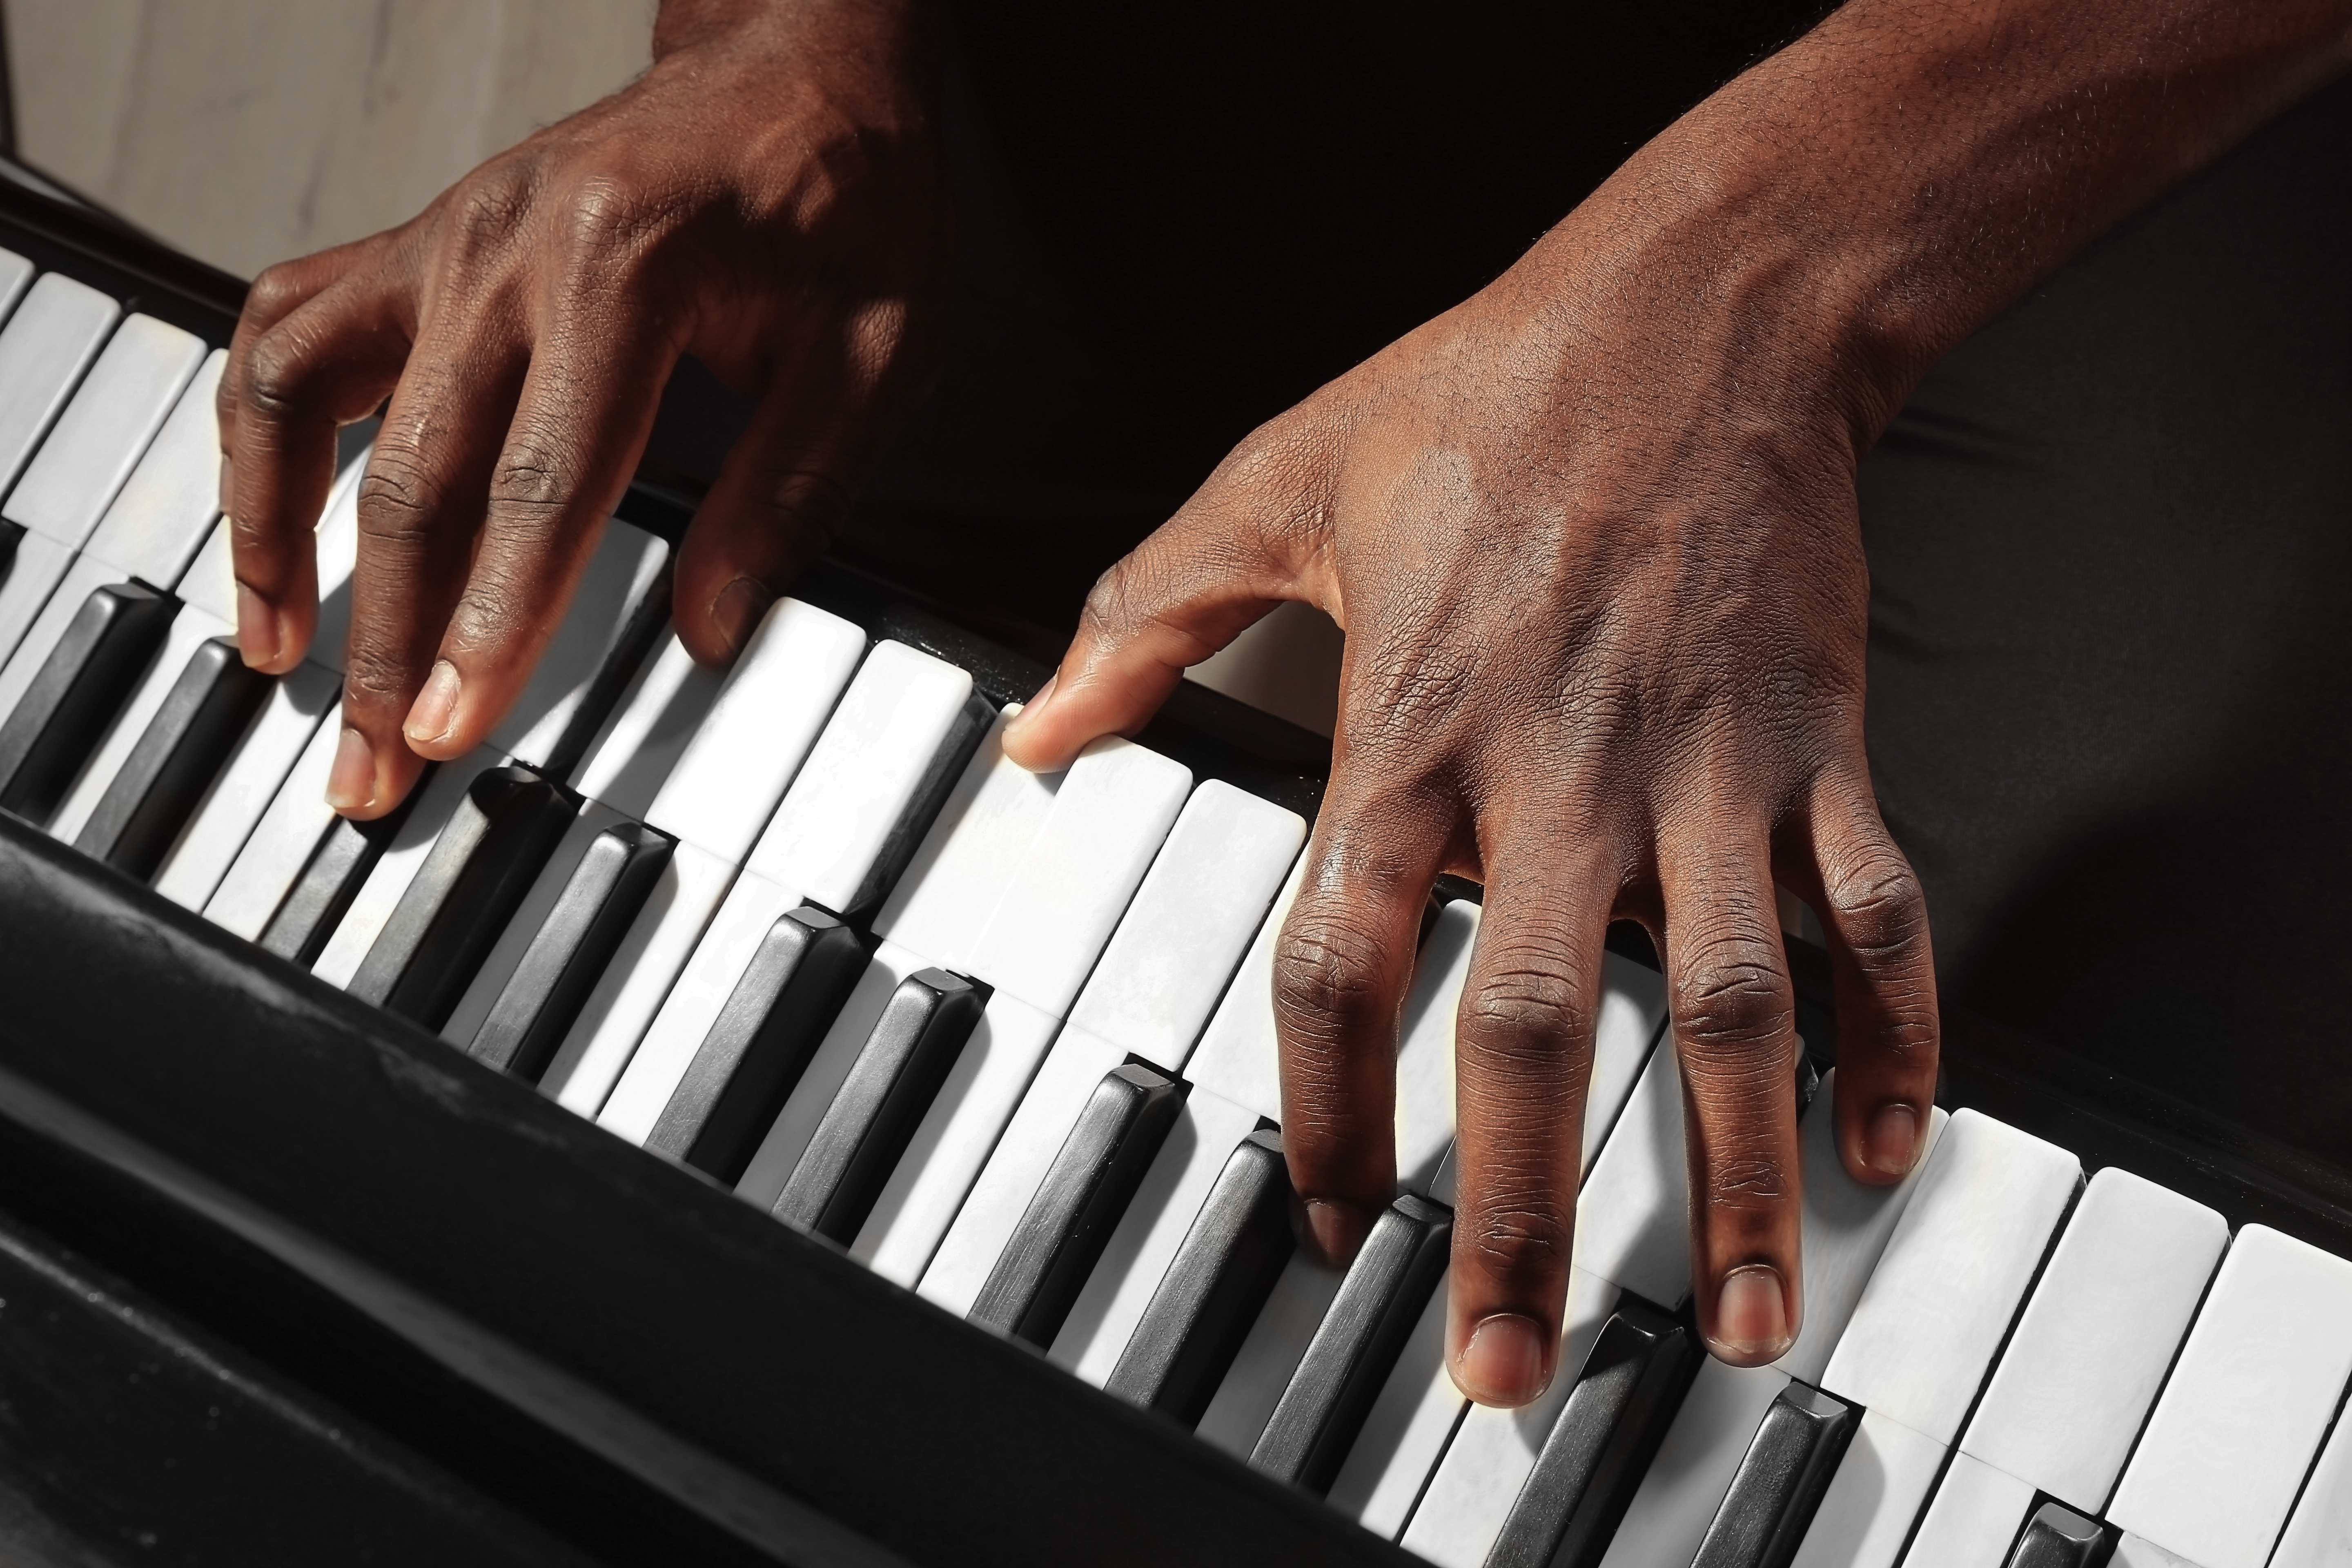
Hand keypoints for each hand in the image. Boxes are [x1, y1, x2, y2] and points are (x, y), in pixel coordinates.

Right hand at [218, 0, 949, 816]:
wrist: (798, 63)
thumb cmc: (846, 195)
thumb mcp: (877, 350)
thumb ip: (789, 494)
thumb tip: (711, 636)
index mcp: (629, 267)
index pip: (542, 486)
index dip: (491, 623)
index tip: (454, 725)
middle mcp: (505, 247)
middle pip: (414, 474)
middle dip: (384, 637)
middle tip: (373, 762)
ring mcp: (444, 237)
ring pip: (304, 393)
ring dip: (277, 537)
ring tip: (279, 657)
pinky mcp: (419, 240)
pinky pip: (290, 326)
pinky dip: (261, 433)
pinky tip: (270, 526)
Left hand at [1002, 0, 2351, 1402]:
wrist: (1699, 306)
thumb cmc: (1489, 394)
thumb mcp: (1278, 479)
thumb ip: (1146, 611)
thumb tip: (1035, 723)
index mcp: (1414, 725)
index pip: (1344, 955)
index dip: (1321, 1104)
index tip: (1325, 1218)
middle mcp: (1561, 770)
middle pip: (1531, 1026)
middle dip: (1517, 1209)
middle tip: (1501, 1361)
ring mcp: (1707, 765)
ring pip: (1727, 1003)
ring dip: (1725, 1171)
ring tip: (1725, 1315)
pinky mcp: (1823, 740)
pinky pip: (1874, 911)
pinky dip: (1894, 1034)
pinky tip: (1881, 1146)